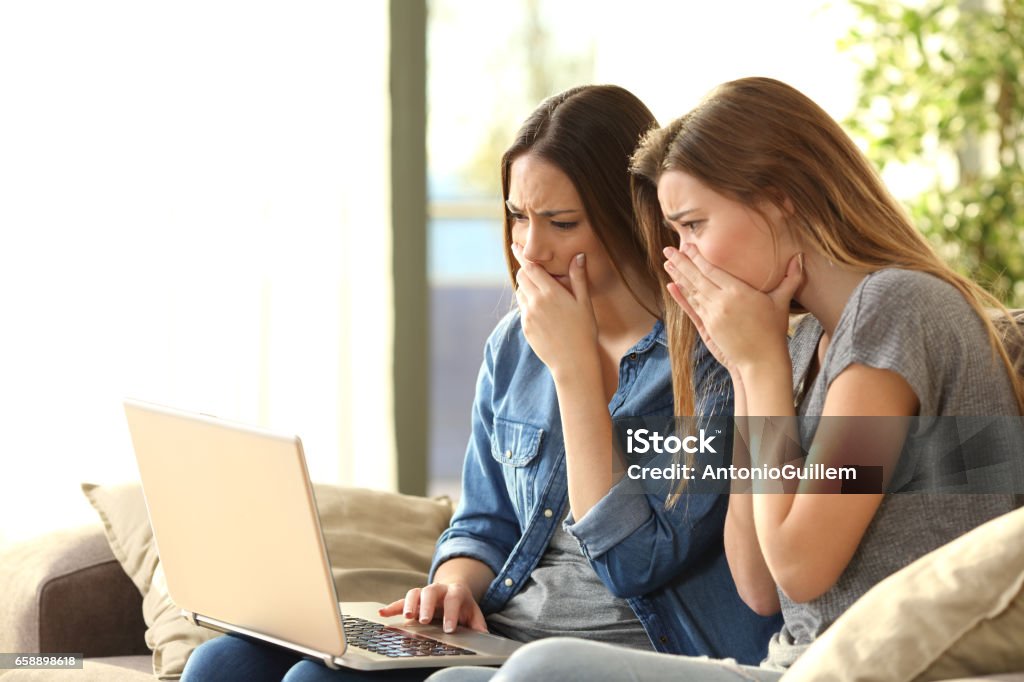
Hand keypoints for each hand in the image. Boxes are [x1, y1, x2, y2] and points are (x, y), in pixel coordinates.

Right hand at [378, 582, 487, 633]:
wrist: (454, 590)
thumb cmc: (463, 606)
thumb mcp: (473, 613)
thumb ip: (478, 624)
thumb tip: (483, 635)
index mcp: (456, 592)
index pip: (454, 599)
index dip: (451, 613)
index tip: (449, 628)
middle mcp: (439, 589)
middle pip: (431, 591)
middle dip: (427, 605)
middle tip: (424, 620)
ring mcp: (425, 592)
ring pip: (415, 592)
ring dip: (409, 603)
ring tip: (407, 616)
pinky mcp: (414, 599)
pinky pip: (401, 600)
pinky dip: (392, 606)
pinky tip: (382, 613)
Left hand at [512, 244, 598, 378]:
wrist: (573, 363)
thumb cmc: (584, 332)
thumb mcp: (584, 303)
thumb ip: (578, 278)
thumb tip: (578, 255)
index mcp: (551, 293)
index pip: (530, 267)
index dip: (522, 255)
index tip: (515, 245)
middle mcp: (535, 302)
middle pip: (522, 277)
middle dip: (527, 271)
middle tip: (538, 273)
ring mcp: (528, 316)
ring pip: (520, 292)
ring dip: (527, 288)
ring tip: (544, 296)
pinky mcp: (525, 328)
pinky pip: (522, 310)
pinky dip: (529, 305)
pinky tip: (544, 313)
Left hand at [663, 244, 801, 374]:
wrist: (761, 361)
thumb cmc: (773, 331)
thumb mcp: (782, 303)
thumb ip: (790, 278)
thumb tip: (800, 256)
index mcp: (738, 292)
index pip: (712, 270)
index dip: (698, 257)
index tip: (687, 245)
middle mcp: (721, 301)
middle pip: (696, 277)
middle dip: (681, 262)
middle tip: (668, 249)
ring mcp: (712, 315)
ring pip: (691, 291)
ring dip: (678, 276)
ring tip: (667, 262)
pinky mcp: (707, 327)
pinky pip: (691, 307)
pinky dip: (680, 296)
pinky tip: (672, 286)